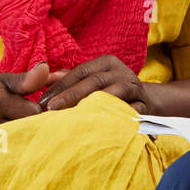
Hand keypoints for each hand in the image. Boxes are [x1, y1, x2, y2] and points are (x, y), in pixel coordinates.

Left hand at [35, 55, 151, 113]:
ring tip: (74, 117)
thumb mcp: (91, 79)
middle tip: (51, 108)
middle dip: (71, 95)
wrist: (146, 101)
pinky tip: (102, 126)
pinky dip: (118, 118)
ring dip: (93, 106)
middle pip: (94, 81)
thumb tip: (42, 77)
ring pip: (113, 94)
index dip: (60, 85)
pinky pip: (131, 111)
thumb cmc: (110, 90)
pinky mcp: (144, 105)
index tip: (43, 101)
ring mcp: (134, 87)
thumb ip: (69, 79)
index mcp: (106, 63)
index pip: (79, 72)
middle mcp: (121, 71)